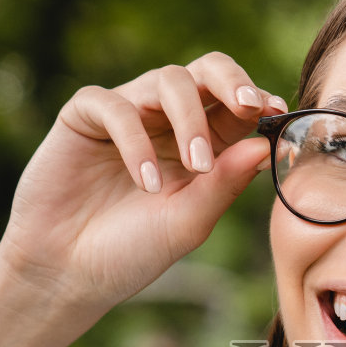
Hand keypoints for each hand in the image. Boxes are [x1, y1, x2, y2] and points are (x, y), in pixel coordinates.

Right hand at [0, 53, 283, 346]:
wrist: (69, 274)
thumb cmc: (132, 252)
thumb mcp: (189, 222)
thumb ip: (225, 184)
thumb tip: (265, 145)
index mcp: (203, 142)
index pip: (236, 103)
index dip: (258, 100)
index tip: (276, 112)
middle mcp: (167, 120)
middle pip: (206, 71)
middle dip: (232, 82)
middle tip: (249, 108)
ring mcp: (127, 113)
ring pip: (167, 80)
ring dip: (190, 119)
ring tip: (196, 168)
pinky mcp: (84, 116)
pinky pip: (114, 104)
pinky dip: (136, 140)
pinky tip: (145, 182)